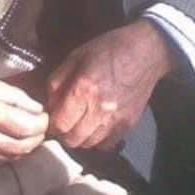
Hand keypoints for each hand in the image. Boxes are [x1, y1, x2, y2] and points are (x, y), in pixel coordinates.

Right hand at [0, 71, 48, 164]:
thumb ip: (12, 95)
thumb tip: (36, 109)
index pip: (26, 125)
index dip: (42, 121)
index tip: (44, 114)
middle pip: (24, 144)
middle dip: (39, 136)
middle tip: (42, 125)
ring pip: (15, 156)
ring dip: (29, 146)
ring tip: (31, 134)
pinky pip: (2, 161)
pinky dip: (13, 153)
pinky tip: (15, 141)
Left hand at [46, 19, 179, 149]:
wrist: (145, 52)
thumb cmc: (108, 50)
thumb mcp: (75, 57)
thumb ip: (57, 82)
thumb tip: (48, 105)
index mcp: (83, 89)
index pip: (59, 124)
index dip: (51, 124)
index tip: (52, 118)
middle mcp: (99, 109)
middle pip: (72, 139)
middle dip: (64, 132)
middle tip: (65, 121)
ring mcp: (115, 120)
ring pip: (88, 144)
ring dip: (80, 137)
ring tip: (80, 122)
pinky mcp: (128, 125)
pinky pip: (106, 145)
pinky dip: (98, 139)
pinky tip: (96, 125)